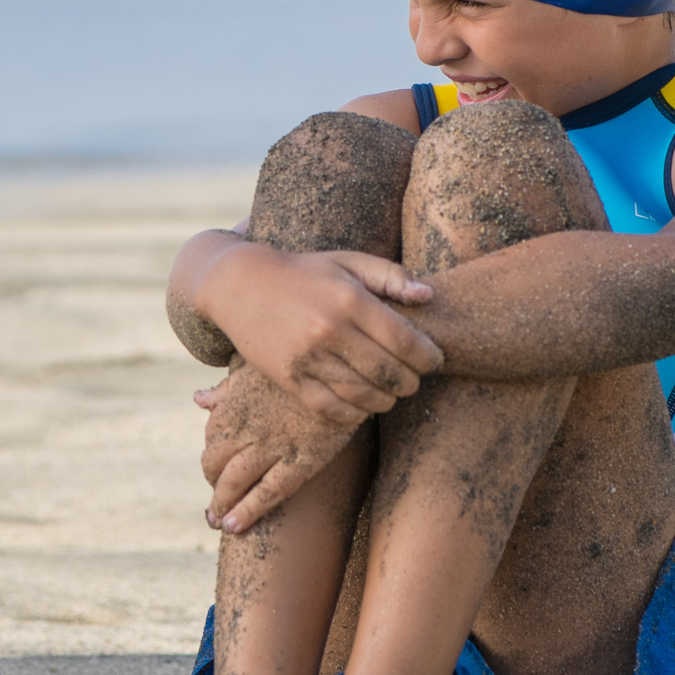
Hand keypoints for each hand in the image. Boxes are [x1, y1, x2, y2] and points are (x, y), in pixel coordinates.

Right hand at [198, 244, 440, 420]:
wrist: (240, 285)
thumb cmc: (304, 272)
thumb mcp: (348, 261)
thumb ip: (391, 275)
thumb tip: (429, 296)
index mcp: (349, 299)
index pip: (405, 341)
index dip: (428, 357)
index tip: (434, 360)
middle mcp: (329, 330)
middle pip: (389, 373)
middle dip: (411, 382)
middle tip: (413, 379)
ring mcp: (307, 358)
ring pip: (363, 395)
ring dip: (386, 400)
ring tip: (390, 392)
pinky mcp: (289, 379)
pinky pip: (331, 408)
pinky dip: (354, 414)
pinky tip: (362, 405)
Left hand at [198, 361, 369, 534]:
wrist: (345, 369)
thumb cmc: (300, 367)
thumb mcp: (257, 369)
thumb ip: (227, 389)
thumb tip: (198, 399)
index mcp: (234, 404)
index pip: (210, 437)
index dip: (211, 454)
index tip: (216, 465)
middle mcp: (247, 428)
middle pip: (213, 463)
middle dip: (212, 482)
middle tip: (217, 496)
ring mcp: (272, 447)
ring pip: (233, 482)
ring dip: (220, 504)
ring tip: (216, 520)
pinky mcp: (300, 462)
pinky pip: (267, 493)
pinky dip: (246, 512)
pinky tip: (233, 527)